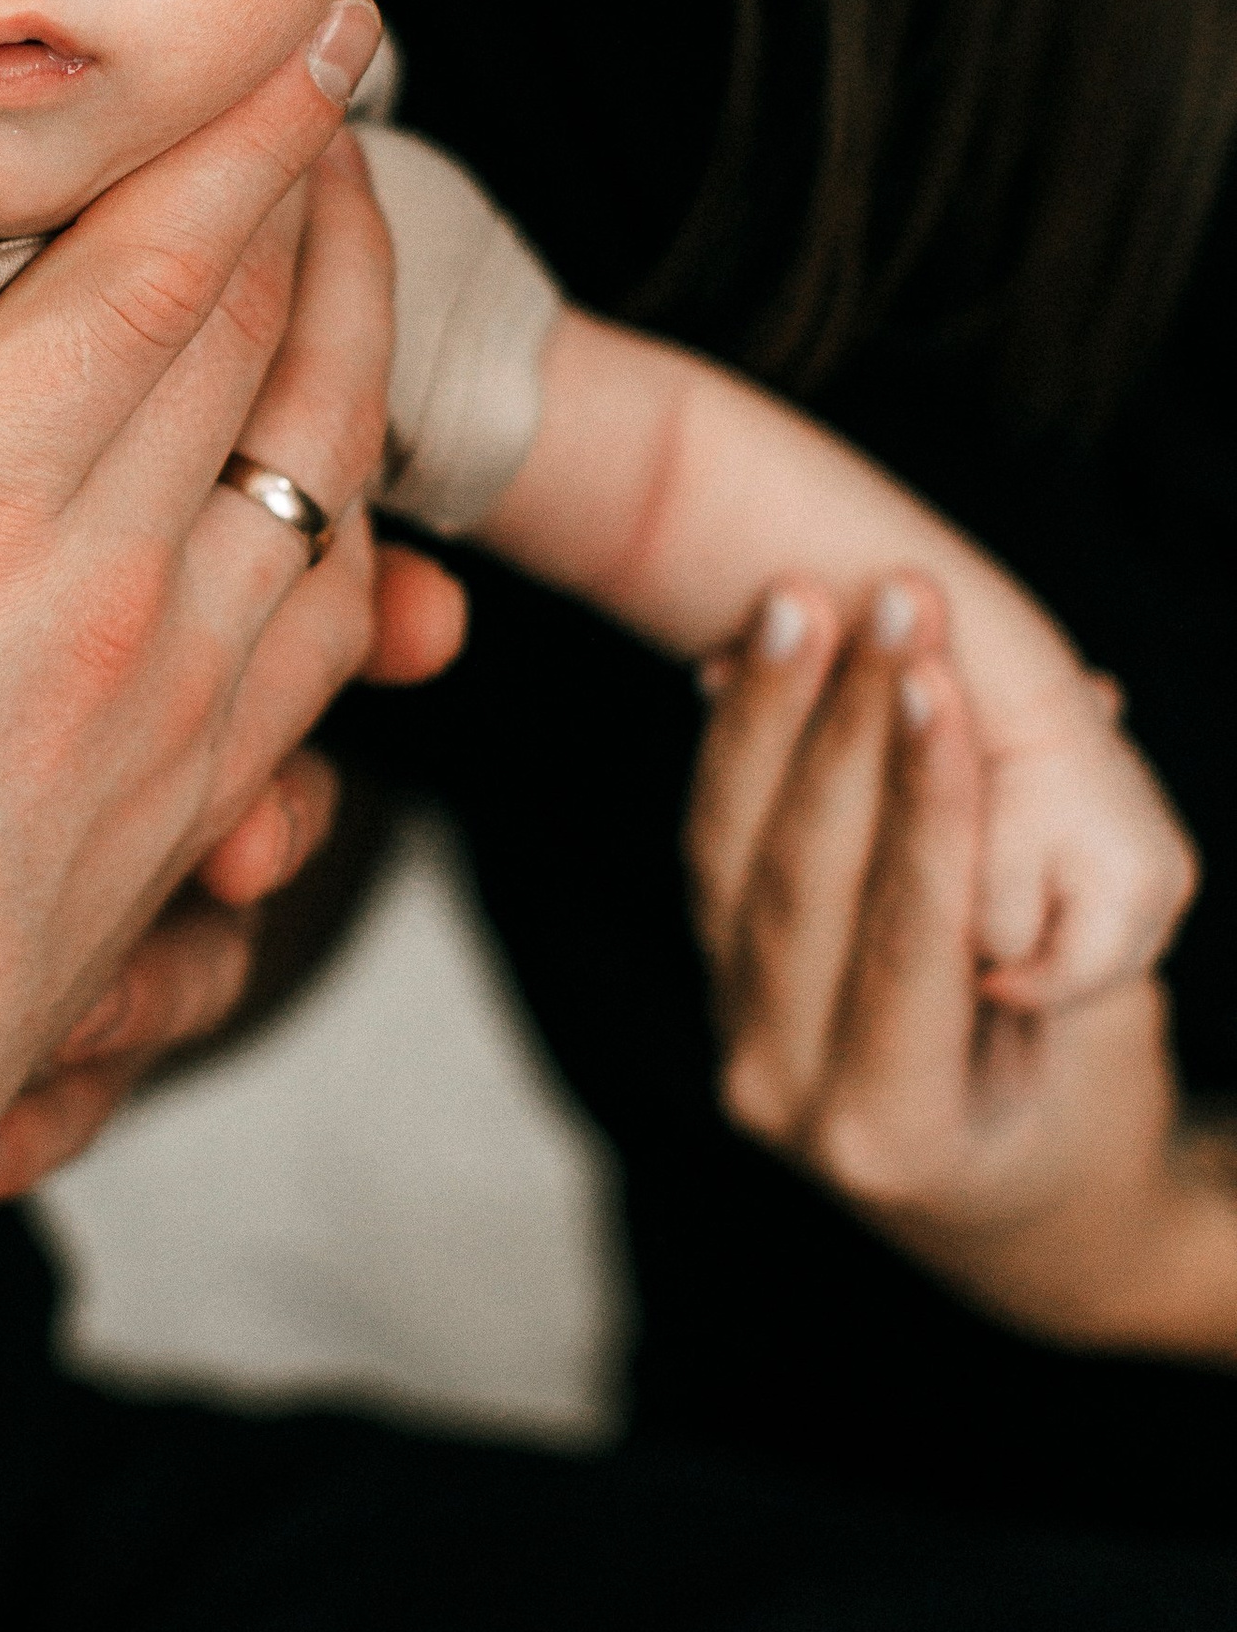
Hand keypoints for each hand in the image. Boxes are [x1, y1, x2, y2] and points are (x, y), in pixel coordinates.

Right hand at [0, 0, 412, 1626]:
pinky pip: (328, 635)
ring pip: (335, 484)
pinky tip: (336, 471)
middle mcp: (101, 614)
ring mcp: (176, 730)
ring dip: (359, 343)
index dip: (245, 132)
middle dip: (325, 192)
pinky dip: (356, 518)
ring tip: (350, 238)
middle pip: (278, 351)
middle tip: (336, 79)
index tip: (306, 27)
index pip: (148, 274)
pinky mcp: (191, 825)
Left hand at [689, 578, 1236, 1365]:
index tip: (942, 680)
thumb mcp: (1109, 1038)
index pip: (906, 938)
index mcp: (894, 1131)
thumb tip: (1082, 701)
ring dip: (768, 716)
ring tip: (798, 599)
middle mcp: (781, 1090)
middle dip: (843, 725)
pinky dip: (730, 749)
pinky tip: (743, 657)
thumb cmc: (1085, 1122)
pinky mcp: (714, 977)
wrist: (999, 1220)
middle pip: (801, 878)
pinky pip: (712, 848)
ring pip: (733, 851)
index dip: (926, 804)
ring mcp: (732, 1032)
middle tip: (884, 600)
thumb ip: (1078, 890)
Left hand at [963, 663, 1193, 1009]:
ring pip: (1115, 941)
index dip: (1023, 989)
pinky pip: (1117, 905)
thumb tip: (1005, 971)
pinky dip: (1077, 916)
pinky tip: (1029, 905)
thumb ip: (1001, 929)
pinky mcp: (1155, 845)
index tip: (977, 983)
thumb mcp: (984, 858)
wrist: (1021, 688)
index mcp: (1132, 885)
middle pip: (1108, 966)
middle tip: (990, 977)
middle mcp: (1168, 877)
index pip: (1079, 977)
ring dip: (1065, 949)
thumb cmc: (993, 771)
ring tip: (1004, 942)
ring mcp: (1170, 860)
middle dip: (1050, 977)